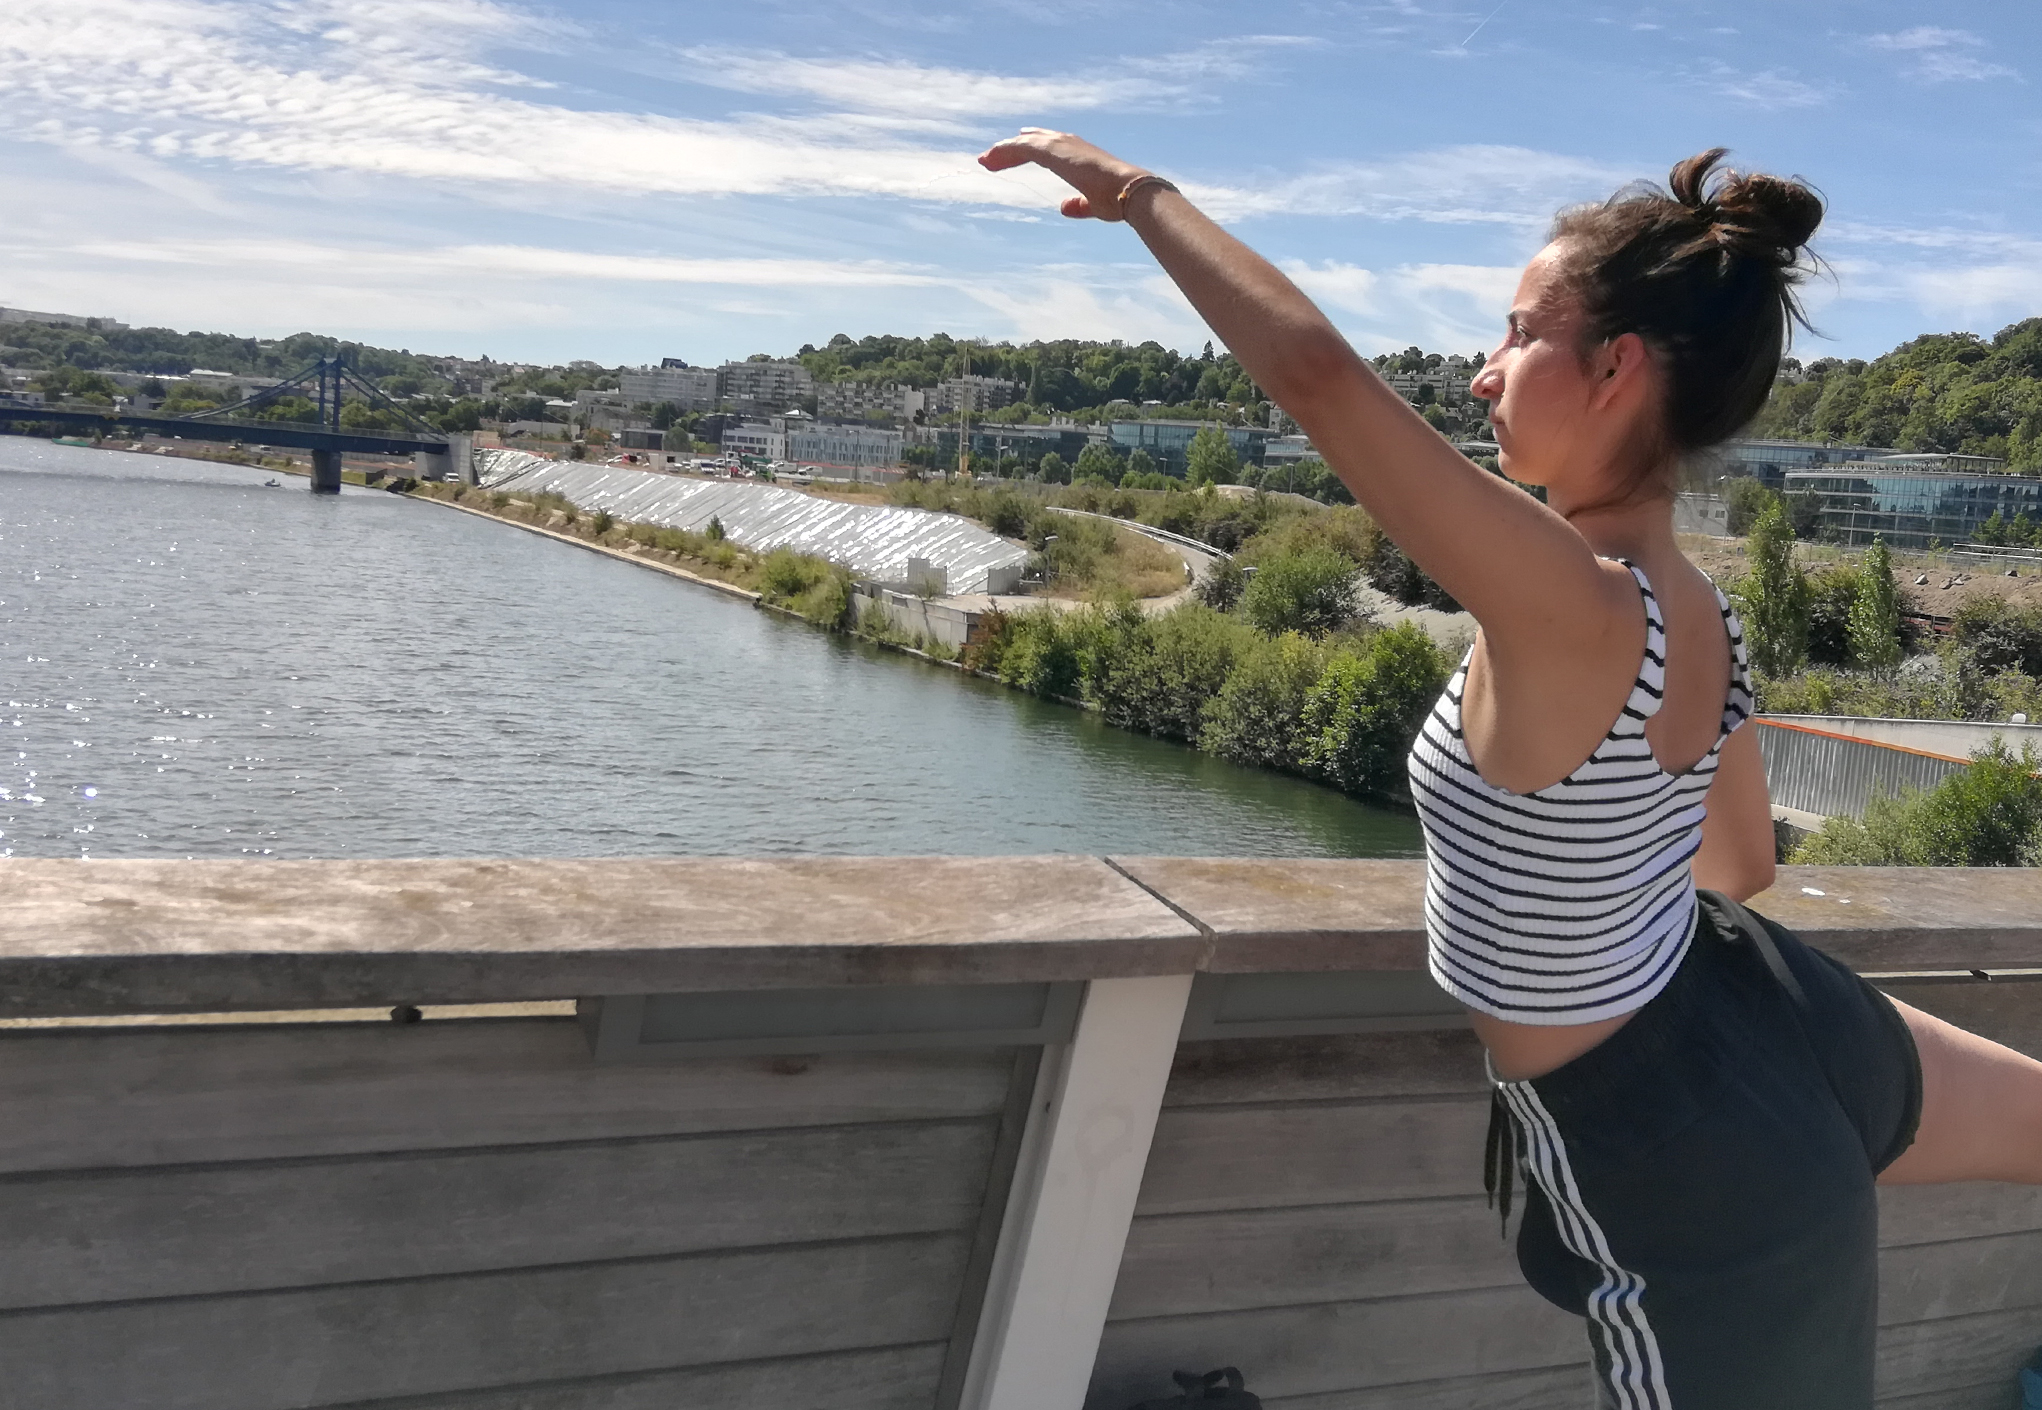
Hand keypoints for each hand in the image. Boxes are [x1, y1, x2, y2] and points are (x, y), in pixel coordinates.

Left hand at [978, 128, 1147, 221]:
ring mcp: (1061, 145)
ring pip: (1024, 143)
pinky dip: (1004, 152)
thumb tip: (1063, 207)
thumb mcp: (1094, 204)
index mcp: (1078, 154)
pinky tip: (990, 160)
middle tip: (990, 159)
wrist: (1128, 191)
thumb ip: (1079, 205)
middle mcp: (1068, 144)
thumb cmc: (1117, 198)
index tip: (1008, 161)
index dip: (1026, 153)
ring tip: (984, 161)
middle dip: (1011, 150)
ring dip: (1003, 151)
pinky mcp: (1053, 149)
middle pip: (1032, 142)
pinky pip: (1021, 147)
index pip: (1046, 149)